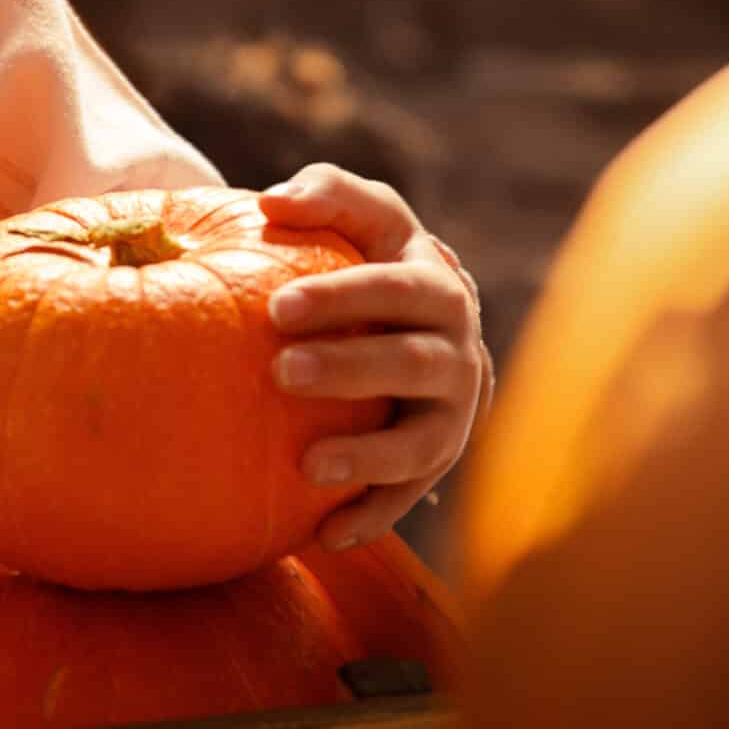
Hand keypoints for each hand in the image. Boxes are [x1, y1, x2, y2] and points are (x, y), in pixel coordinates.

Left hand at [254, 163, 491, 550]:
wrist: (416, 325)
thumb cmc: (371, 260)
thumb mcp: (362, 216)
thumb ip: (325, 193)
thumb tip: (272, 204)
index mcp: (437, 286)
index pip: (397, 288)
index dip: (343, 297)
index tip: (276, 308)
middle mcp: (456, 353)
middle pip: (412, 363)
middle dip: (351, 369)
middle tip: (281, 371)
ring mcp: (452, 414)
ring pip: (421, 442)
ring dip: (369, 457)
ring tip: (307, 467)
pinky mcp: (436, 463)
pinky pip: (408, 497)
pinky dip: (372, 517)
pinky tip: (322, 534)